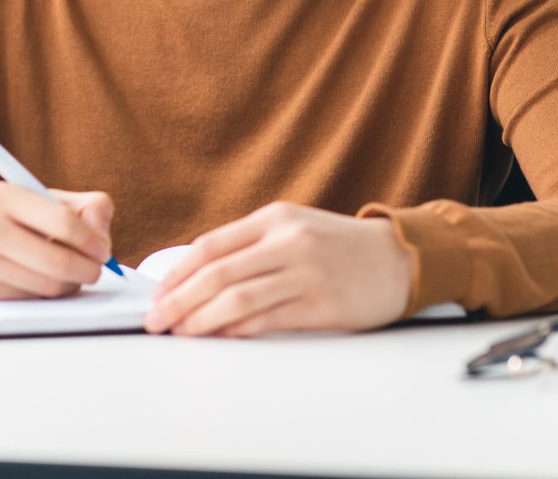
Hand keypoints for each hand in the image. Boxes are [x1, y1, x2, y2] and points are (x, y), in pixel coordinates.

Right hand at [0, 182, 114, 299]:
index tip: (104, 250)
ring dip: (69, 285)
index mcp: (3, 195)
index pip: (62, 221)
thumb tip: (103, 236)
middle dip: (87, 269)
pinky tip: (42, 282)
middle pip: (58, 261)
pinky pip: (28, 299)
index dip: (92, 240)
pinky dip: (44, 295)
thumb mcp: (29, 197)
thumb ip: (76, 207)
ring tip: (70, 275)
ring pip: (46, 287)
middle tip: (96, 269)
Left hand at [143, 203, 413, 337]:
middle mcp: (288, 241)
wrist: (400, 258)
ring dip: (201, 320)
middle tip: (157, 320)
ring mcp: (305, 272)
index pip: (211, 245)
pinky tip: (220, 339)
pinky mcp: (321, 304)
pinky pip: (267, 320)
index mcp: (275, 218)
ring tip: (181, 333)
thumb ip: (251, 246)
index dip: (177, 273)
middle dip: (178, 300)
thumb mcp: (295, 227)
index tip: (158, 294)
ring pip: (237, 299)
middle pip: (217, 273)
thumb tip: (199, 278)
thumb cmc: (341, 246)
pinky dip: (237, 332)